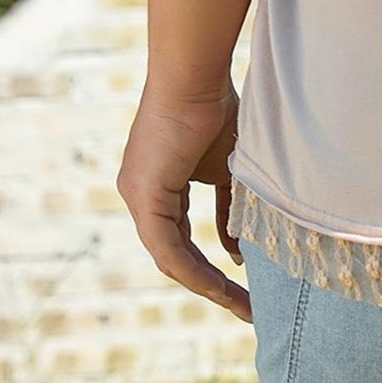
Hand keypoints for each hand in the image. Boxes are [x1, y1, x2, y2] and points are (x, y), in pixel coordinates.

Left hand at [116, 75, 251, 323]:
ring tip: (239, 304)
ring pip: (170, 257)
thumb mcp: (228, 166)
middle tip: (243, 307)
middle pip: (174, 255)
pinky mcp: (144, 195)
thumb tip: (236, 252)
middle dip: (209, 285)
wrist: (195, 75)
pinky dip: (194, 268)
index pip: (180, 240)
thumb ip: (229, 206)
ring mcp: (137, 196)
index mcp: (158, 186)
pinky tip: (221, 285)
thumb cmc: (216, 106)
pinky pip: (167, 247)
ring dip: (205, 284)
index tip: (239, 285)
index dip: (208, 266)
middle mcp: (140, 195)